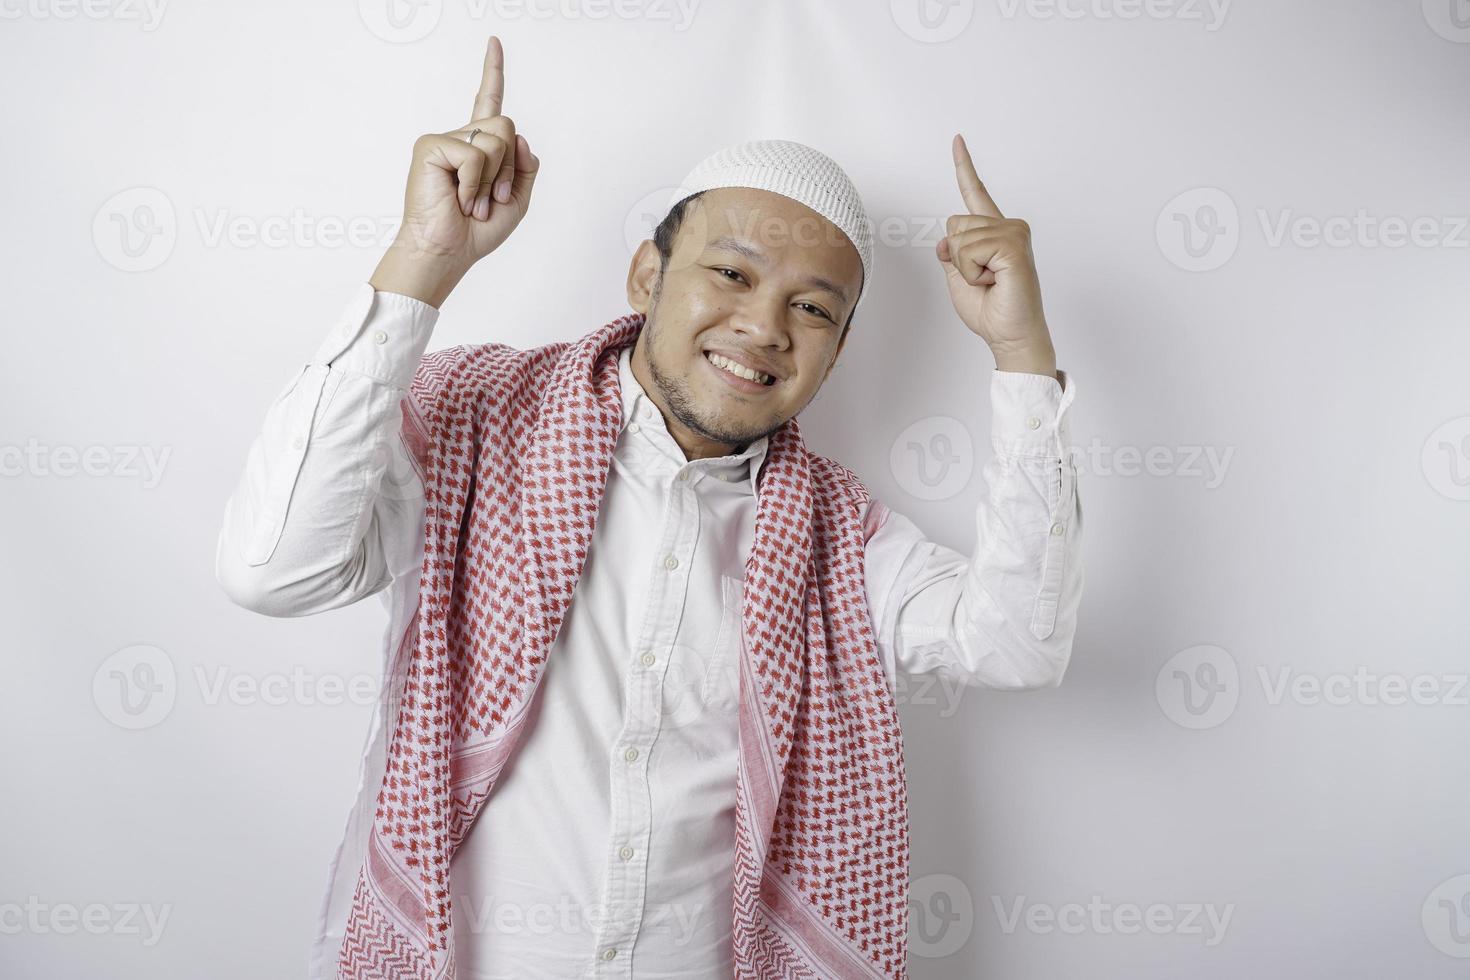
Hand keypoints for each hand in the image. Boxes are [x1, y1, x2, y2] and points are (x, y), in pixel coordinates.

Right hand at [379, 36, 540, 292]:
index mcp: (479, 147)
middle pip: (507, 126)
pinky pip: (474, 154)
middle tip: (493, 199)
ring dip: (494, 179)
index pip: (489, 102)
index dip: (493, 72)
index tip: (494, 42)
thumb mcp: (518, 199)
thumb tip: (519, 135)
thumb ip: (525, 165)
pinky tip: (461, 200)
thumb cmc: (476, 231)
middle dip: (509, 167)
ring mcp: (444, 140)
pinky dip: (475, 184)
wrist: (448, 251)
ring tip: (476, 203)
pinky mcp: (430, 146)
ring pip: (495, 138)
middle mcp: (461, 138)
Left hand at [935, 134, 1055, 376]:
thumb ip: (950, 254)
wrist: (1010, 335)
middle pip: (954, 223)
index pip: (975, 192)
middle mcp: (1007, 226)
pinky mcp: (1013, 246)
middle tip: (983, 279)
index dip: (964, 166)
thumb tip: (945, 240)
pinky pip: (970, 251)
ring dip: (965, 268)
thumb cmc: (991, 311)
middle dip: (956, 257)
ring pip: (959, 238)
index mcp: (993, 232)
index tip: (957, 139)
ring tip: (990, 282)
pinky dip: (973, 272)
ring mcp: (1013, 233)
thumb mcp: (957, 279)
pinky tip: (995, 281)